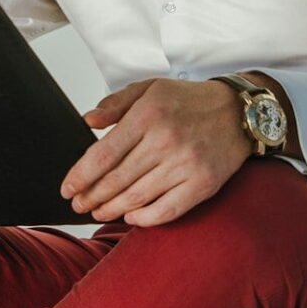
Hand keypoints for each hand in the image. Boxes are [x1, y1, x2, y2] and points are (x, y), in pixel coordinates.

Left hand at [60, 78, 253, 226]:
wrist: (239, 112)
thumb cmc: (189, 101)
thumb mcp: (150, 88)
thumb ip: (116, 103)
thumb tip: (88, 120)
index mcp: (148, 115)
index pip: (103, 154)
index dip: (80, 176)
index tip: (67, 189)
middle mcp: (165, 141)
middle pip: (116, 180)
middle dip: (91, 197)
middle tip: (78, 204)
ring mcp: (185, 165)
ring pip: (137, 198)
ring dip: (111, 210)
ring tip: (98, 211)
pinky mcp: (203, 184)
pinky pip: (166, 211)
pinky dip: (144, 219)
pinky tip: (130, 217)